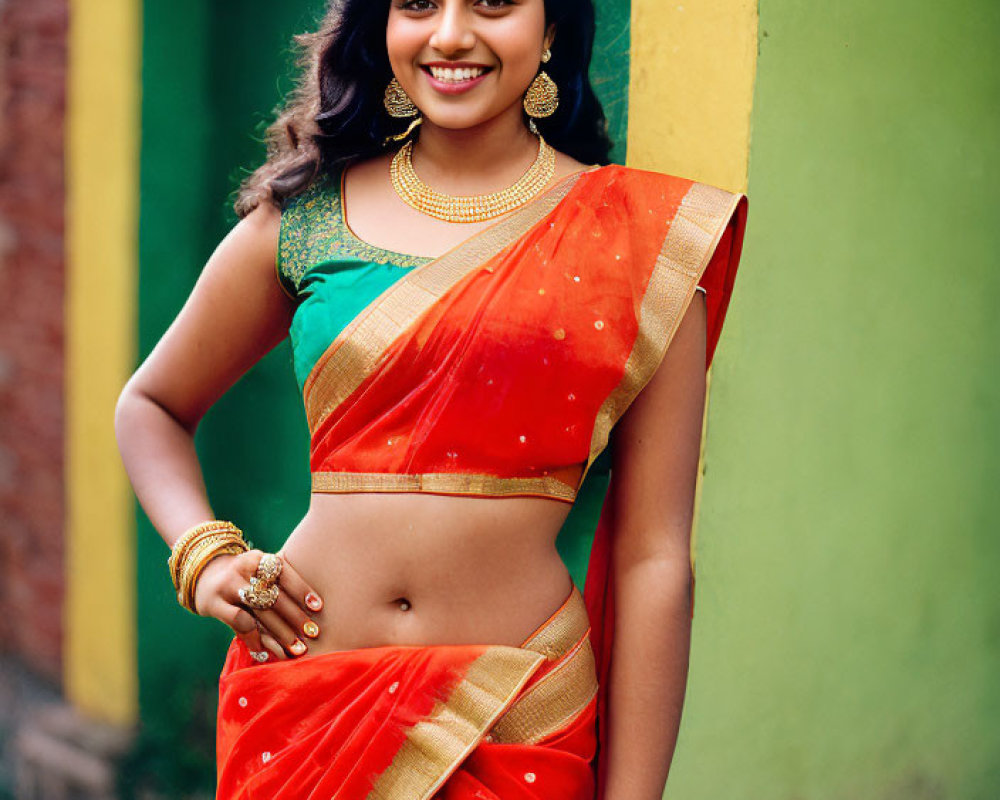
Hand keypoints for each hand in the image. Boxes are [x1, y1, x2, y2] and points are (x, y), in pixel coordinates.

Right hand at [193, 548, 323, 661]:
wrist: (203, 576)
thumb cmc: (245, 577)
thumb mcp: (259, 571)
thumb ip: (279, 583)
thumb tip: (314, 609)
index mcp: (258, 558)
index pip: (283, 572)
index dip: (302, 590)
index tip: (319, 607)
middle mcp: (242, 569)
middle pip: (274, 595)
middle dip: (296, 617)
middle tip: (313, 633)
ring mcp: (227, 587)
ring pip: (259, 611)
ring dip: (280, 632)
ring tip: (296, 647)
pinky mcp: (214, 604)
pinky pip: (239, 623)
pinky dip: (254, 637)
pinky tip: (266, 651)